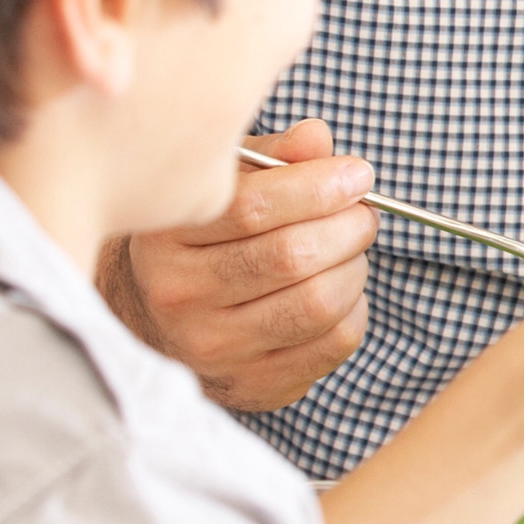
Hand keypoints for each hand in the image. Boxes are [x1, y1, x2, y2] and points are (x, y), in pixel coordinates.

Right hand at [102, 117, 375, 409]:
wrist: (159, 320)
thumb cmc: (206, 237)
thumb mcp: (223, 185)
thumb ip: (271, 156)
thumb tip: (316, 139)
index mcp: (164, 236)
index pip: (251, 208)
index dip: (319, 185)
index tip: (357, 173)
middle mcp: (179, 296)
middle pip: (292, 256)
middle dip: (349, 225)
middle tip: (364, 212)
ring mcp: (213, 348)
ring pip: (319, 302)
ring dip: (356, 267)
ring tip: (351, 248)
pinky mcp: (253, 385)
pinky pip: (334, 342)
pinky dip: (355, 308)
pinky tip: (340, 288)